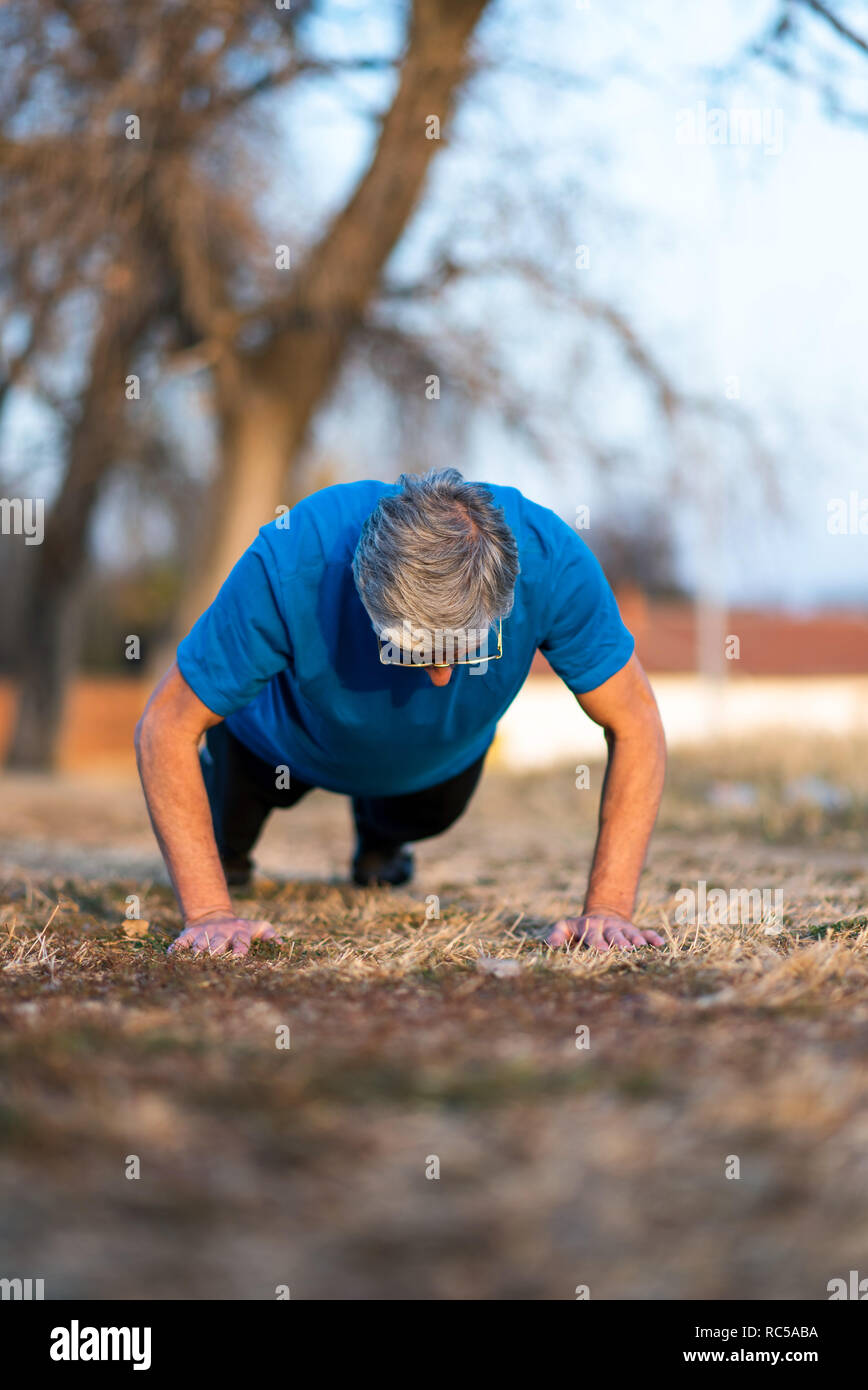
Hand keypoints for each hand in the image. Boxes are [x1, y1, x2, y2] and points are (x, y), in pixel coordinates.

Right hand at [169, 912, 283, 957]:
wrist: (214, 916)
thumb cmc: (241, 929)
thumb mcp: (257, 928)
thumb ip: (270, 935)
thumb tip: (281, 945)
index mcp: (238, 933)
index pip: (241, 942)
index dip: (240, 950)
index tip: (239, 958)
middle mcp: (220, 933)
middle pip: (217, 944)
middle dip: (215, 954)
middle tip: (213, 963)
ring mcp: (203, 933)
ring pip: (198, 945)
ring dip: (195, 955)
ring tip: (192, 965)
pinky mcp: (188, 934)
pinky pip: (180, 942)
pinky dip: (176, 949)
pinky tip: (172, 957)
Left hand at [547, 910, 663, 952]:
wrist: (600, 915)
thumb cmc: (579, 928)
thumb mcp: (565, 927)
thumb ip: (557, 935)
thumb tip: (550, 945)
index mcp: (591, 926)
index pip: (593, 934)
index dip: (597, 942)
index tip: (601, 950)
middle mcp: (609, 927)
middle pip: (614, 934)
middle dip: (619, 942)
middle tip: (624, 949)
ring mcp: (623, 929)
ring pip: (631, 934)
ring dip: (636, 940)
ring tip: (641, 947)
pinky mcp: (635, 932)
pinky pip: (646, 933)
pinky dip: (653, 938)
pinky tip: (660, 944)